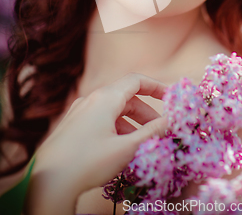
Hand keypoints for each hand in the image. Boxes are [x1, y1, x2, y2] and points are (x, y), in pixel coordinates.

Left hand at [25, 73, 166, 214]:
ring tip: (142, 143)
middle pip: (126, 97)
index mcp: (106, 98)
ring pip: (113, 111)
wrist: (49, 182)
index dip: (156, 87)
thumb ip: (152, 133)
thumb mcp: (127, 148)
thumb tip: (171, 121)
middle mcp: (91, 99)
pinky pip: (100, 120)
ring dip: (131, 123)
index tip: (170, 98)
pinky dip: (116, 128)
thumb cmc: (89, 162)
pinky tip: (120, 149)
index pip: (136, 80)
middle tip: (160, 130)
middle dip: (146, 112)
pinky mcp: (72, 125)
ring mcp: (79, 112)